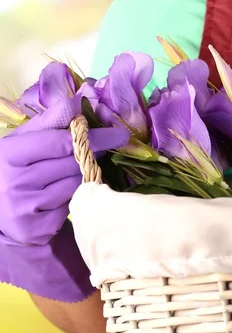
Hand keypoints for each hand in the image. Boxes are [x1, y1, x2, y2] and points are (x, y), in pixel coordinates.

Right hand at [0, 126, 129, 245]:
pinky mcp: (37, 229)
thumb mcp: (24, 140)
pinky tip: (63, 195)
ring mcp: (26, 208)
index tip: (119, 134)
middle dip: (92, 155)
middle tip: (105, 149)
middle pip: (73, 164)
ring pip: (76, 186)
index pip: (62, 143)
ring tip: (73, 172)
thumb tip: (73, 103)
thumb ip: (49, 122)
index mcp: (9, 154)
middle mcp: (14, 182)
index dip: (93, 137)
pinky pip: (72, 207)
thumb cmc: (15, 167)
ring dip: (82, 177)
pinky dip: (75, 198)